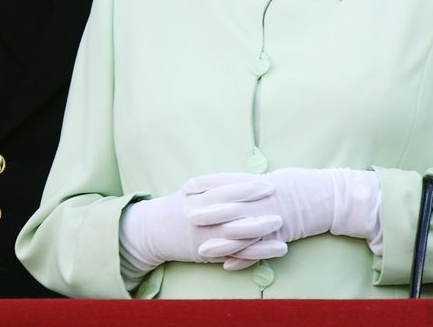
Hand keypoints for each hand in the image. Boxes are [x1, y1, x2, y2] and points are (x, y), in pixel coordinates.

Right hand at [119, 174, 286, 278]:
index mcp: (195, 199)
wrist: (152, 232)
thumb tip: (243, 178)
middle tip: (277, 198)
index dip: (245, 185)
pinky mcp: (211, 253)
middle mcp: (200, 218)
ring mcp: (206, 237)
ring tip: (280, 222)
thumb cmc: (177, 207)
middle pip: (231, 211)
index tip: (266, 181)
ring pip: (235, 234)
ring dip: (259, 228)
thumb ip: (213, 185)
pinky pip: (238, 254)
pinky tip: (276, 248)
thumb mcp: (190, 191)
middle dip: (255, 204)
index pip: (223, 190)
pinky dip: (258, 252)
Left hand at [191, 168, 380, 269]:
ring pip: (242, 232)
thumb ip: (248, 184)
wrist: (326, 196)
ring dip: (221, 242)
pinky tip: (228, 266)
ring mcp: (271, 219)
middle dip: (208, 212)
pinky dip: (243, 259)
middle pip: (230, 206)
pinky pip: (259, 249)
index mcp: (257, 183)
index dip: (206, 184)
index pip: (227, 181)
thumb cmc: (297, 184)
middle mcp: (262, 200)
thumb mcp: (270, 179)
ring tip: (203, 250)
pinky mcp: (280, 235)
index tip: (187, 186)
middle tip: (188, 217)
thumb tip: (227, 183)